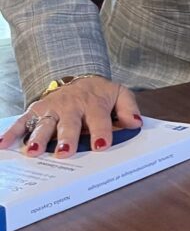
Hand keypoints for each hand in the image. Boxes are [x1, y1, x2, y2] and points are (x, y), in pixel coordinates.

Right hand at [0, 77, 141, 157]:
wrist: (81, 79)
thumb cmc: (101, 94)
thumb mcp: (119, 94)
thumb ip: (129, 108)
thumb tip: (136, 123)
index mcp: (94, 103)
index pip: (99, 119)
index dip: (101, 132)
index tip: (101, 145)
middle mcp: (71, 106)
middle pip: (69, 123)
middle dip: (67, 137)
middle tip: (64, 152)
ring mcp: (52, 108)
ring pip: (45, 123)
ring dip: (39, 137)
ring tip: (34, 151)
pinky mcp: (36, 110)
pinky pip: (22, 122)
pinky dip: (11, 133)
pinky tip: (2, 145)